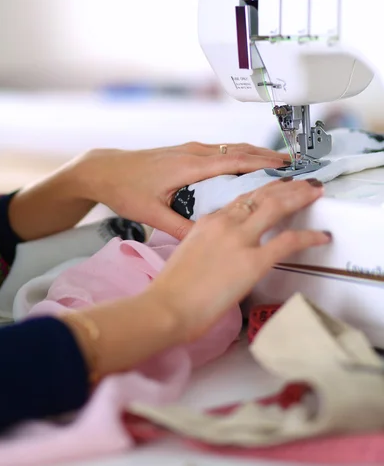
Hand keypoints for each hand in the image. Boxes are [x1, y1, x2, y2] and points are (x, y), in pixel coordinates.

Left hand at [78, 143, 288, 238]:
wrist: (103, 170)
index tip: (287, 167)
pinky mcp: (185, 152)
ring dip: (256, 152)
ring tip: (280, 162)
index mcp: (189, 166)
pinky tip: (247, 163)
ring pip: (231, 147)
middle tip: (295, 163)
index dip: (263, 163)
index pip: (235, 161)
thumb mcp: (151, 213)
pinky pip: (221, 150)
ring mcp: (189, 150)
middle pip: (239, 149)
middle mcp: (193, 153)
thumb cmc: (125, 188)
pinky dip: (240, 154)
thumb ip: (180, 227)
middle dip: (268, 154)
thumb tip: (205, 240)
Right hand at [148, 177, 330, 342]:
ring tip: (316, 193)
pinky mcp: (253, 262)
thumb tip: (222, 249)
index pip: (243, 198)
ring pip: (277, 207)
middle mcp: (226, 223)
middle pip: (263, 195)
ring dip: (300, 197)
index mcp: (209, 221)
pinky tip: (321, 236)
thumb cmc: (172, 288)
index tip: (278, 187)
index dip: (265, 190)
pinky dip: (309, 236)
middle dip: (288, 186)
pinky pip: (288, 242)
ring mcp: (240, 240)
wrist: (166, 306)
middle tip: (305, 183)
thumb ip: (209, 243)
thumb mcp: (189, 252)